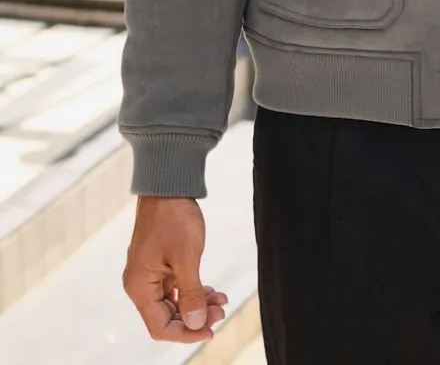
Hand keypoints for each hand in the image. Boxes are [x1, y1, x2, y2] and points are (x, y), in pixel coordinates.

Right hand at [122, 196, 228, 341]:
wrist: (168, 185)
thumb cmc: (173, 218)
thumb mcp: (186, 258)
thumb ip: (190, 293)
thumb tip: (197, 323)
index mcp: (139, 287)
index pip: (160, 327)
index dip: (186, 333)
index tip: (210, 328)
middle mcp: (140, 285)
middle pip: (167, 316)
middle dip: (195, 317)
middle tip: (222, 310)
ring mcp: (149, 274)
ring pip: (174, 302)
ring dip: (197, 304)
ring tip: (222, 300)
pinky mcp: (159, 264)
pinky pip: (175, 287)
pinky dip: (193, 290)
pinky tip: (212, 290)